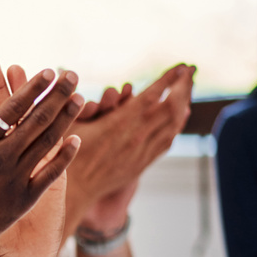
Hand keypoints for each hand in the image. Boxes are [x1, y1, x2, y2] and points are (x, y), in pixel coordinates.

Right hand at [0, 60, 68, 256]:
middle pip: (36, 119)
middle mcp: (0, 157)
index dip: (32, 88)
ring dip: (66, 119)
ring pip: (47, 142)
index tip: (48, 72)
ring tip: (80, 98)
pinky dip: (65, 156)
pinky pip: (50, 173)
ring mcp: (14, 178)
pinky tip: (77, 140)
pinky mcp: (24, 199)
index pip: (12, 107)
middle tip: (72, 76)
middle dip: (57, 95)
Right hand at [65, 64, 194, 233]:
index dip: (169, 79)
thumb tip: (66, 72)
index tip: (181, 66)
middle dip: (184, 87)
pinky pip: (167, 141)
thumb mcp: (71, 123)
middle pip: (171, 107)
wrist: (75, 190)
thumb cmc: (67, 154)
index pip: (152, 95)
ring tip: (188, 90)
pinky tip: (180, 116)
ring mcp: (141, 151)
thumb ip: (79, 99)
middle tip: (191, 72)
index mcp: (119, 123)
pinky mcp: (142, 163)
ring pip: (173, 125)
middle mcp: (135, 137)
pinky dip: (177, 125)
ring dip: (184, 104)